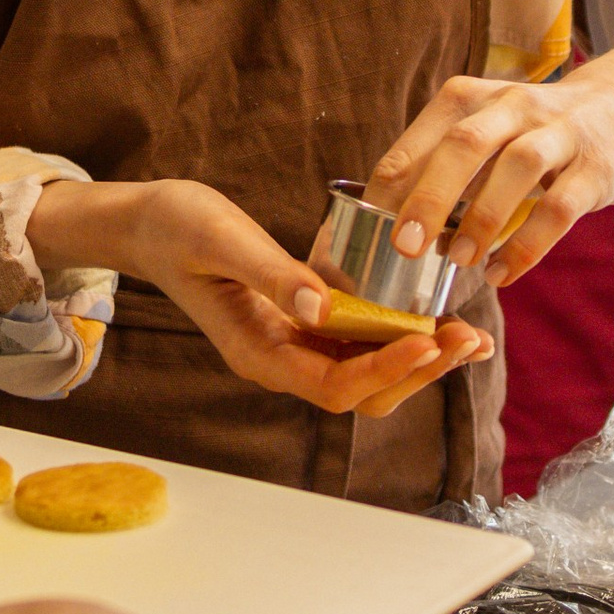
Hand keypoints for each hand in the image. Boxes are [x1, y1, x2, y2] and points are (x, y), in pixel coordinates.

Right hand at [27, 177, 489, 415]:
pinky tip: (433, 313)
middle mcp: (280, 359)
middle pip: (360, 391)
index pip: (332, 385)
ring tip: (467, 336)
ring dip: (417, 358)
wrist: (147, 222)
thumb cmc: (175, 227)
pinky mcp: (303, 323)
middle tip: (466, 338)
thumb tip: (322, 309)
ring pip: (365, 372)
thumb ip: (271, 274)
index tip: (426, 339)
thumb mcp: (220, 239)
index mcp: (257, 352)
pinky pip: (358, 342)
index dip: (384, 369)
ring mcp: (292, 345)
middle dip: (416, 371)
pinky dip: (399, 333)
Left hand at [368, 63, 613, 289]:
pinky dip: (529, 243)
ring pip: (517, 167)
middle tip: (405, 246)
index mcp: (472, 97)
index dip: (392, 186)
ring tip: (458, 261)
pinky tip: (503, 273)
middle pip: (465, 143)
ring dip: (483, 217)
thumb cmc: (535, 132)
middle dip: (430, 196)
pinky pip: (561, 206)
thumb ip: (444, 167)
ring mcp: (560, 132)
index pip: (422, 138)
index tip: (369, 231)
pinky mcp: (597, 166)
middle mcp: (513, 105)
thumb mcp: (487, 131)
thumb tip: (393, 224)